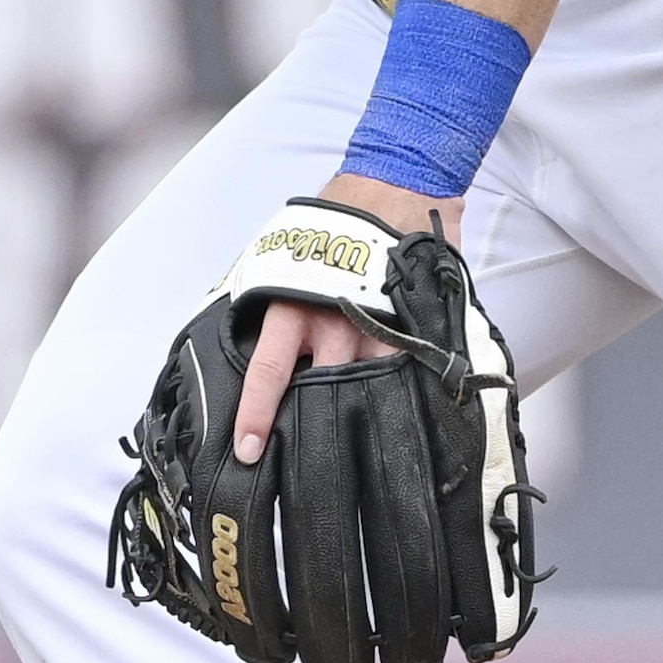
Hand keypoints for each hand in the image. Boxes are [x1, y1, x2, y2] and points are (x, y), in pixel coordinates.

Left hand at [232, 175, 454, 460]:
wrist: (394, 186)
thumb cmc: (335, 224)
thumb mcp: (288, 259)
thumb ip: (273, 303)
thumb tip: (259, 348)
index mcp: (295, 308)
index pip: (269, 370)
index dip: (256, 414)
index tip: (247, 451)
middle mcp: (336, 323)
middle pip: (322, 391)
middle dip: (315, 430)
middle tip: (307, 476)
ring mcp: (379, 327)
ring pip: (368, 389)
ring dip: (363, 418)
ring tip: (362, 459)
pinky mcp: (414, 324)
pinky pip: (409, 370)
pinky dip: (407, 393)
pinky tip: (410, 420)